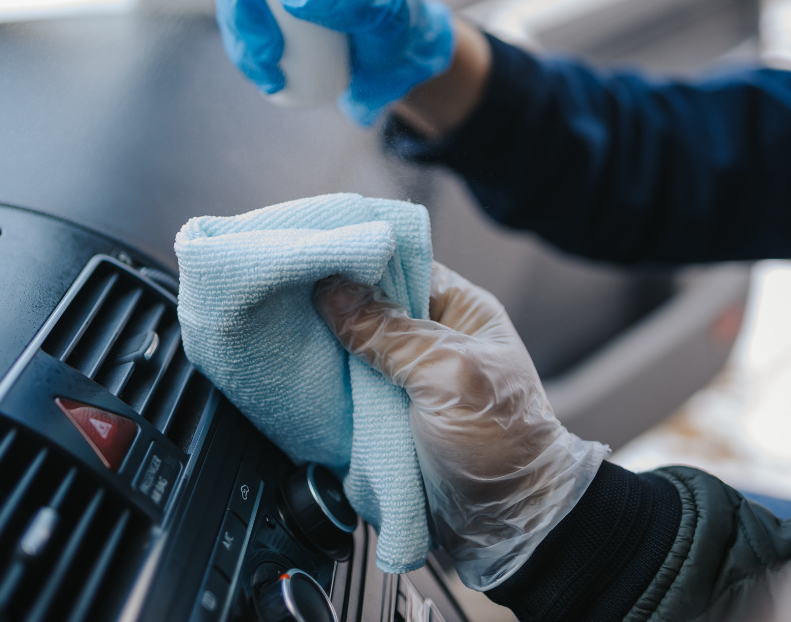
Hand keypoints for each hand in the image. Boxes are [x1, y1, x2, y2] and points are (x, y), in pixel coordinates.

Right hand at [313, 262, 607, 589]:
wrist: (508, 530)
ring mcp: (408, 381)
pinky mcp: (388, 419)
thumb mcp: (449, 376)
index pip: (399, 266)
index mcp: (460, 312)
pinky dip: (324, 392)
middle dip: (329, 308)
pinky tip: (297, 381)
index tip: (310, 259)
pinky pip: (347, 394)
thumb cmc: (504, 448)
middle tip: (284, 301)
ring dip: (323, 352)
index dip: (356, 261)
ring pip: (351, 352)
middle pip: (367, 307)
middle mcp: (433, 339)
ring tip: (282, 338)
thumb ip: (390, 333)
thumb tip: (334, 290)